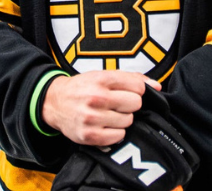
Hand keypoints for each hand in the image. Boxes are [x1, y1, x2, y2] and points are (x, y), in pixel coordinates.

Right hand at [42, 70, 159, 145]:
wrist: (54, 102)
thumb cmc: (82, 88)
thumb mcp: (103, 75)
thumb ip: (131, 79)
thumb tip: (156, 86)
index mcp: (101, 79)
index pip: (138, 87)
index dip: (137, 91)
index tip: (128, 92)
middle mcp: (96, 97)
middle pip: (135, 104)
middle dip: (130, 105)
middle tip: (118, 105)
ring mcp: (92, 118)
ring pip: (128, 121)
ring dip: (122, 119)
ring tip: (109, 115)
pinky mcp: (89, 135)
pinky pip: (118, 136)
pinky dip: (115, 133)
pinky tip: (106, 126)